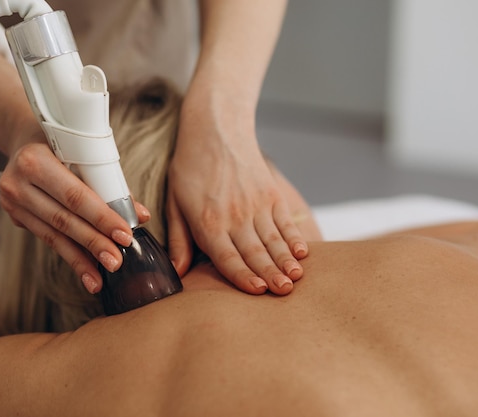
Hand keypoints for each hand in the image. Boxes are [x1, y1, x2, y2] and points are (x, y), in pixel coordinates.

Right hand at [0, 137, 150, 294]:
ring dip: (80, 258)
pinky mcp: (15, 216)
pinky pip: (48, 238)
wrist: (24, 139)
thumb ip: (111, 183)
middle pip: (63, 219)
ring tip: (100, 277)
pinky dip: (70, 254)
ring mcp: (13, 202)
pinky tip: (86, 270)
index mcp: (34, 159)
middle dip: (93, 243)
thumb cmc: (61, 143)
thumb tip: (141, 215)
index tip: (125, 235)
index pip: (75, 195)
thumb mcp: (83, 150)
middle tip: (116, 262)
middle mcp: (18, 182)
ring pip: (53, 235)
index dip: (101, 217)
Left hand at [166, 105, 308, 295]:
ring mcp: (256, 205)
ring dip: (285, 261)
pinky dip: (294, 238)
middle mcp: (235, 216)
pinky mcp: (271, 194)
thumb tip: (177, 272)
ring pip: (274, 240)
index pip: (228, 257)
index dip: (243, 277)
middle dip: (270, 275)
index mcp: (209, 222)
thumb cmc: (191, 168)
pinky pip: (285, 222)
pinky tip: (302, 252)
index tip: (257, 292)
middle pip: (255, 252)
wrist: (216, 130)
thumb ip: (179, 240)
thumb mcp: (175, 203)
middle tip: (283, 293)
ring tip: (295, 279)